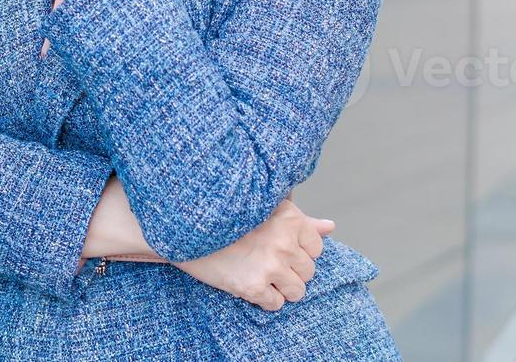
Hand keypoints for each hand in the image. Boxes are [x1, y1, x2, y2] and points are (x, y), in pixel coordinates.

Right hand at [172, 197, 333, 311]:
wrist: (185, 229)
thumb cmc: (227, 219)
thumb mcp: (265, 210)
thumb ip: (300, 221)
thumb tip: (330, 227)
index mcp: (289, 218)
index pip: (316, 248)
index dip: (297, 251)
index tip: (277, 247)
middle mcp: (283, 241)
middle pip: (308, 272)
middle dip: (289, 270)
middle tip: (263, 260)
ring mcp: (269, 265)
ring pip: (297, 291)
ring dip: (280, 288)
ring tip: (258, 273)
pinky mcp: (253, 286)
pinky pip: (275, 304)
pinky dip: (263, 298)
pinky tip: (247, 281)